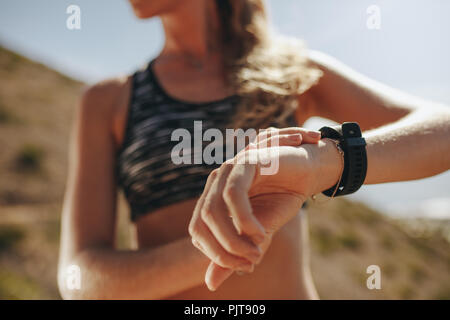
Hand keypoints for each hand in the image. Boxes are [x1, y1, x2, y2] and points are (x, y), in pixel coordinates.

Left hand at [189, 128, 341, 289]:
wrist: (308, 172)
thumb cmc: (281, 199)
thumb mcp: (257, 233)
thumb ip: (234, 254)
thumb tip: (210, 284)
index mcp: (213, 198)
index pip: (197, 230)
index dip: (214, 253)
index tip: (242, 265)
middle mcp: (215, 183)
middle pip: (200, 222)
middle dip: (221, 251)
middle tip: (248, 263)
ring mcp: (228, 170)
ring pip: (212, 210)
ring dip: (233, 239)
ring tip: (257, 251)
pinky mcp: (245, 162)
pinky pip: (233, 195)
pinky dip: (244, 221)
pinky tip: (261, 233)